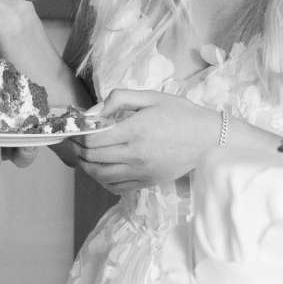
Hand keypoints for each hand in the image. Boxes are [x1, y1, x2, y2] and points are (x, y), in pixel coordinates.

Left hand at [71, 89, 219, 193]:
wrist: (208, 138)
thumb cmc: (181, 114)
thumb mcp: (151, 97)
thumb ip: (120, 98)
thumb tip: (93, 111)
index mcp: (136, 130)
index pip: (94, 139)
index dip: (79, 135)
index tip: (76, 129)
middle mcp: (136, 154)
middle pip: (94, 158)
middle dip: (78, 150)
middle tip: (74, 142)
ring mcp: (142, 171)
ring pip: (101, 175)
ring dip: (86, 167)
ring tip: (82, 156)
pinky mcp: (147, 182)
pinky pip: (116, 186)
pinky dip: (102, 180)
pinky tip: (100, 169)